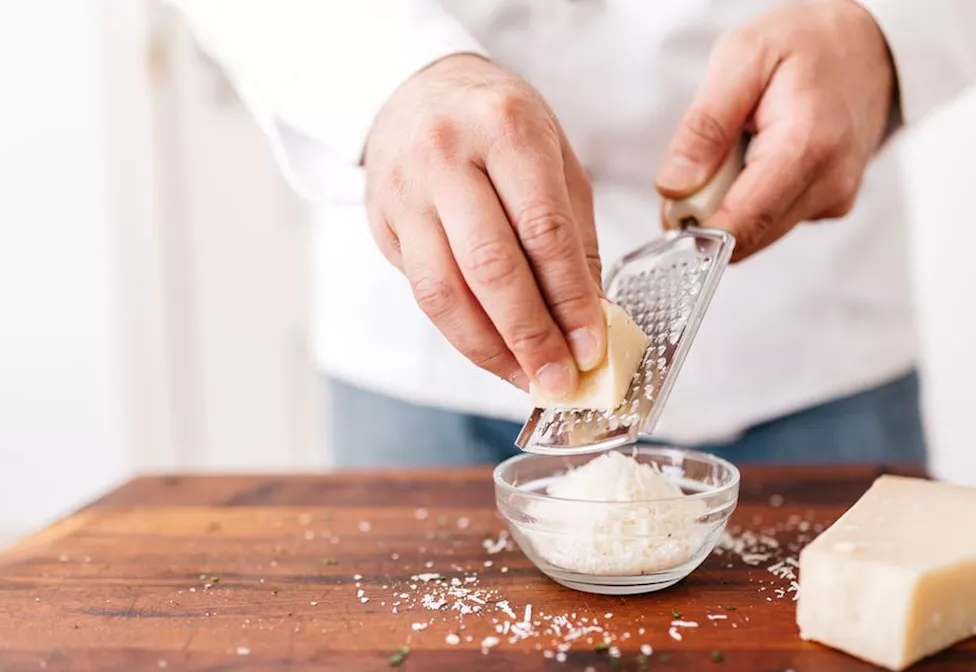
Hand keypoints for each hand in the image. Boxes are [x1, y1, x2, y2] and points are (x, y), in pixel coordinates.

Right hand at [363, 54, 605, 397]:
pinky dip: (463, 335)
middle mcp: (447, 157)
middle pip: (491, 267)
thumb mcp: (553, 158)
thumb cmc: (497, 125)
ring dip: (491, 349)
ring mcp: (406, 191)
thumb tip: (592, 319)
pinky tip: (495, 355)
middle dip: (531, 335)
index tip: (592, 347)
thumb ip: (573, 237)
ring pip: (446, 291)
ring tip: (527, 378)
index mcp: (506, 129)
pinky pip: (425, 295)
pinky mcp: (383, 224)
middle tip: (561, 379)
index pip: (543, 232)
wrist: (415, 90)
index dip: (570, 300)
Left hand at [656, 0, 896, 261]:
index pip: (743, 222)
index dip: (697, 230)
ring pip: (758, 232)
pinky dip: (755, 196)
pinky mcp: (832, 205)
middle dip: (710, 212)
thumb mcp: (742, 57)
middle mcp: (829, 184)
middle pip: (746, 234)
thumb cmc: (807, 42)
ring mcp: (834, 199)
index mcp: (807, 146)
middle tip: (702, 161)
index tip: (671, 212)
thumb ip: (705, 126)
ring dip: (732, 202)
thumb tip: (675, 187)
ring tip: (739, 148)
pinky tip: (762, 156)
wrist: (868, 43)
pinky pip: (775, 219)